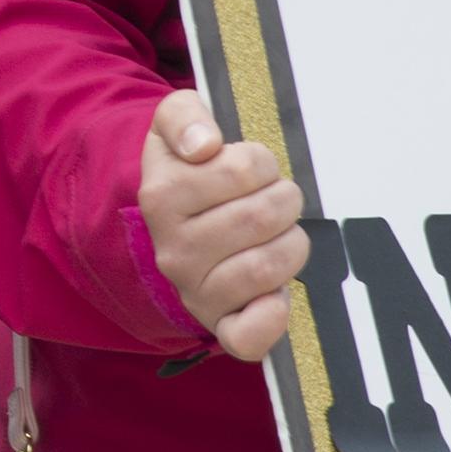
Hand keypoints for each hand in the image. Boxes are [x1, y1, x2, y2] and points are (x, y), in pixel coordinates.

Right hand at [138, 88, 310, 359]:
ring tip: (276, 234)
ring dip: (289, 243)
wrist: (173, 227)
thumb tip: (203, 145)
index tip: (249, 169)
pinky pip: (247, 336)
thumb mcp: (174, 126)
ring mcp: (195, 291)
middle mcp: (173, 249)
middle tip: (271, 200)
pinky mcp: (219, 325)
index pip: (246, 168)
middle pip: (264, 215)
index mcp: (161, 197)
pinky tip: (276, 296)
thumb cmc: (188, 173)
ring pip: (269, 265)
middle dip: (282, 200)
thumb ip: (183, 116)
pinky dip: (270, 317)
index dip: (260, 163)